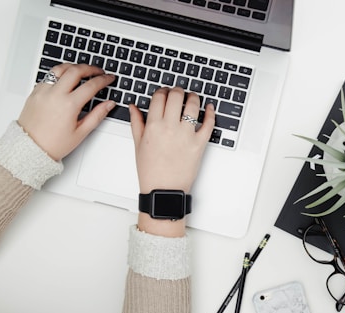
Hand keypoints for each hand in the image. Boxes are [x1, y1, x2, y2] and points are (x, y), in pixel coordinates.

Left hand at [18, 64, 115, 160]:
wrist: (30, 148)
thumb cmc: (54, 144)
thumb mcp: (81, 132)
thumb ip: (97, 115)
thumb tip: (109, 104)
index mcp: (69, 105)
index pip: (91, 85)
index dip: (103, 80)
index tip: (109, 78)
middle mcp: (55, 94)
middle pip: (76, 70)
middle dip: (90, 68)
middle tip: (99, 71)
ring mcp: (43, 91)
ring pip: (60, 69)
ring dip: (73, 67)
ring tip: (82, 70)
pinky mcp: (35, 92)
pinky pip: (49, 76)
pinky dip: (60, 74)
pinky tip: (65, 79)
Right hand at [130, 87, 214, 235]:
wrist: (163, 190)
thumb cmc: (151, 171)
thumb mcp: (138, 145)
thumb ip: (136, 122)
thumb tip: (133, 107)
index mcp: (153, 126)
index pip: (159, 97)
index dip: (162, 91)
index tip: (165, 92)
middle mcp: (170, 128)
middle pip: (176, 96)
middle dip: (177, 90)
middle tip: (179, 92)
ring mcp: (186, 135)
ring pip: (193, 105)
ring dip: (193, 97)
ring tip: (192, 98)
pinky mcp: (199, 144)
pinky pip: (209, 124)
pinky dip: (211, 113)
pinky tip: (209, 108)